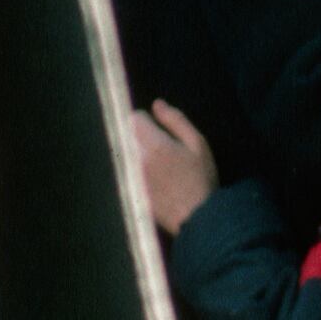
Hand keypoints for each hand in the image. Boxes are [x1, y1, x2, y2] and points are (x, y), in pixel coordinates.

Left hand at [132, 101, 215, 236]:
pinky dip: (130, 167)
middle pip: (123, 134)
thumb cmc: (200, 177)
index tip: (157, 127)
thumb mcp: (197, 144)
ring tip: (152, 161)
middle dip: (136, 135)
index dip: (145, 119)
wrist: (195, 215)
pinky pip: (122, 168)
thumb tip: (157, 104)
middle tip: (156, 144)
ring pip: (120, 151)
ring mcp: (128, 175)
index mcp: (154, 145)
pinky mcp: (126, 188)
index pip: (133, 119)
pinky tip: (148, 176)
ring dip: (131, 150)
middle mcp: (135, 159)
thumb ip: (176, 121)